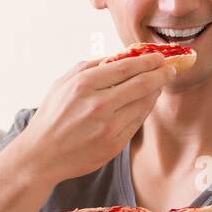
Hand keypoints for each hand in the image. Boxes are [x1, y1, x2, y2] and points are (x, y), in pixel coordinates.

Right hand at [22, 53, 174, 181]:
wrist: (41, 155)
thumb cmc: (51, 116)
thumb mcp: (62, 83)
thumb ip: (89, 67)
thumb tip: (119, 56)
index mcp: (84, 85)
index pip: (126, 67)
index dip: (148, 60)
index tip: (159, 56)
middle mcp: (98, 105)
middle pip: (141, 84)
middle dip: (160, 74)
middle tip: (170, 69)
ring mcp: (108, 127)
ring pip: (143, 104)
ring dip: (155, 92)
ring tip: (159, 84)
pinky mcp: (114, 145)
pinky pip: (137, 122)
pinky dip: (144, 110)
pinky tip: (146, 102)